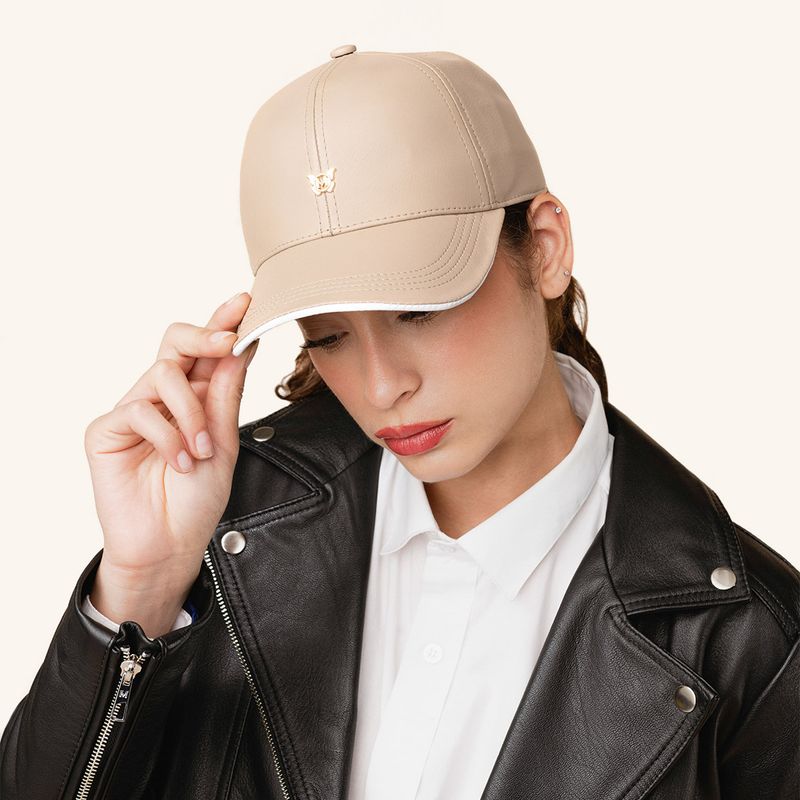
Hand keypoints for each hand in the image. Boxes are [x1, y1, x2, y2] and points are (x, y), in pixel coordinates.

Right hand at [83, 292, 258, 632]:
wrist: (170, 545)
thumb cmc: (196, 499)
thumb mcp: (225, 444)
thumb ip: (225, 397)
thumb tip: (238, 348)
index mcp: (192, 397)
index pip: (205, 351)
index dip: (221, 322)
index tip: (246, 301)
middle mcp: (161, 397)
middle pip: (174, 341)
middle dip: (204, 335)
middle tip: (227, 341)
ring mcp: (132, 411)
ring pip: (162, 374)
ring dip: (191, 411)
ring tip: (202, 450)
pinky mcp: (106, 431)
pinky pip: (139, 409)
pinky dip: (167, 435)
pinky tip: (178, 462)